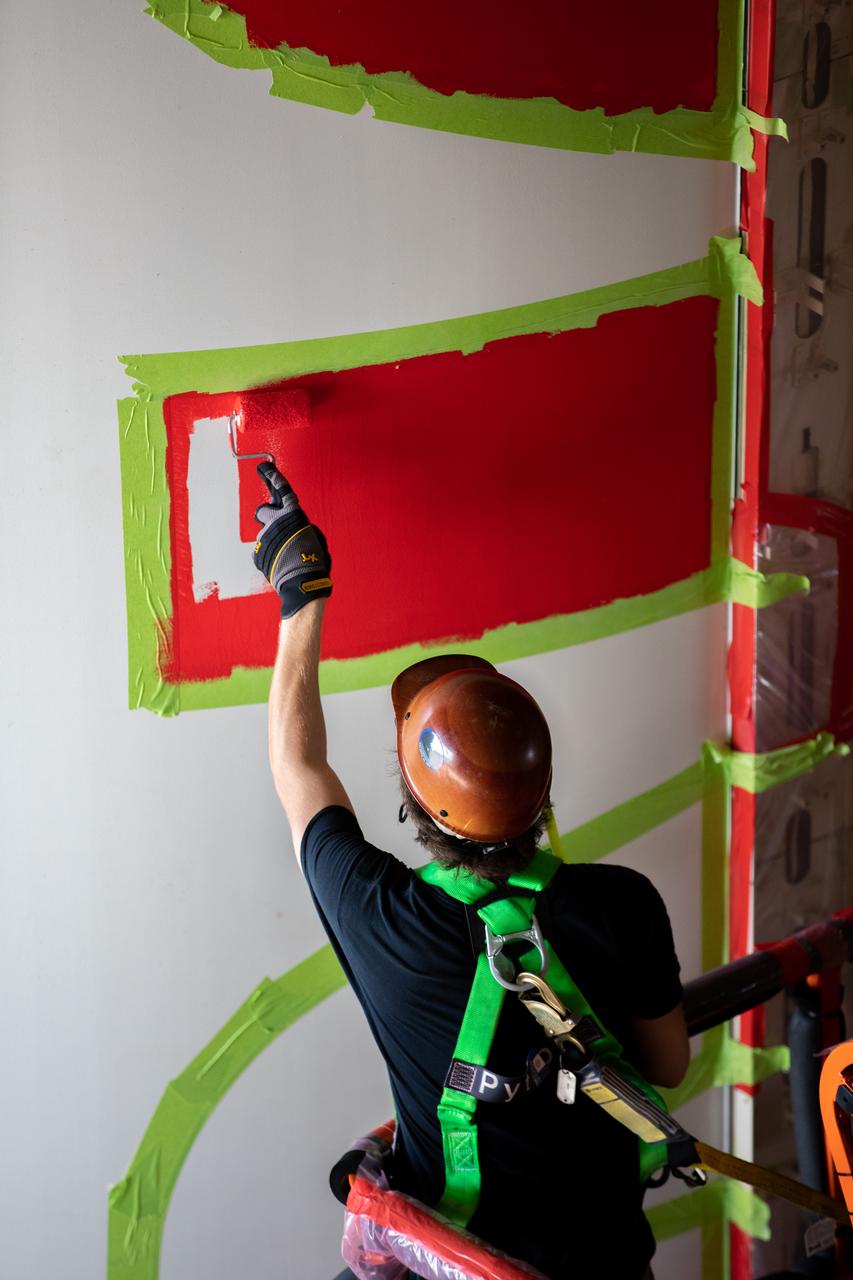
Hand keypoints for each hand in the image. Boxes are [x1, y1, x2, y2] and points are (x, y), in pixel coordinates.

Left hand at [253, 462, 331, 617]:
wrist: (302, 583)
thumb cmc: (314, 560)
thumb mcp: (313, 536)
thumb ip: (298, 524)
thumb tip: (290, 522)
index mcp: (293, 514)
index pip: (280, 488)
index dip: (272, 476)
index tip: (263, 467)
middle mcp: (275, 522)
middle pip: (263, 509)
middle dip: (267, 514)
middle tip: (273, 522)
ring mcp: (264, 537)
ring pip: (264, 532)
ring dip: (271, 539)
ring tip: (284, 553)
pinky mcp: (257, 551)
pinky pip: (261, 548)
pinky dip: (268, 553)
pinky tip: (279, 562)